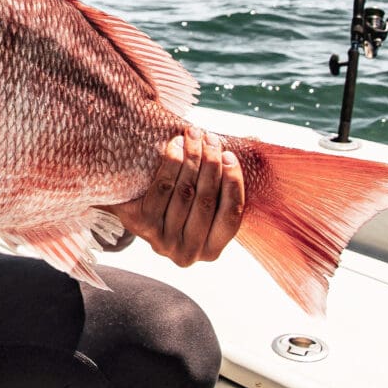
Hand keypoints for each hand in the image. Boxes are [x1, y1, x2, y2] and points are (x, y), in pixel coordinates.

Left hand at [108, 127, 244, 267]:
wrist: (133, 204)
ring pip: (185, 192)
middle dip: (211, 164)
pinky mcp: (141, 225)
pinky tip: (176, 145)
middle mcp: (188, 253)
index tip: (230, 155)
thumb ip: (227, 184)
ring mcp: (163, 242)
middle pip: (207, 201)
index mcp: (211, 251)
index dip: (233, 183)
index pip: (231, 215)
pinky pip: (162, 188)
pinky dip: (172, 163)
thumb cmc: (179, 199)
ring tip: (194, 134)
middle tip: (210, 137)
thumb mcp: (205, 202)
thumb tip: (254, 139)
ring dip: (193, 158)